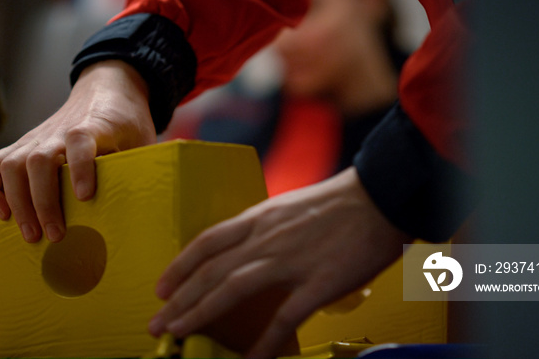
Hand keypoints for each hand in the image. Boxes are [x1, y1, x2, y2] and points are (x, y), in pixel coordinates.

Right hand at [0, 60, 155, 242]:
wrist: (107, 88)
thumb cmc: (127, 122)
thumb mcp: (142, 141)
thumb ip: (139, 169)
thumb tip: (142, 211)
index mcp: (95, 126)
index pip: (81, 140)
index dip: (80, 167)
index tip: (84, 197)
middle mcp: (60, 130)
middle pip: (39, 160)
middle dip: (43, 201)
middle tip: (54, 235)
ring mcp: (38, 137)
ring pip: (12, 164)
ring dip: (17, 202)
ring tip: (31, 234)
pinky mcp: (25, 144)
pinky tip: (4, 214)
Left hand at [148, 167, 411, 357]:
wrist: (380, 196)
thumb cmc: (339, 200)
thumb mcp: (290, 205)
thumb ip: (265, 228)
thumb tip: (248, 249)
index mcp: (260, 217)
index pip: (207, 242)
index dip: (180, 266)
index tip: (162, 286)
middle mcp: (266, 239)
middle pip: (211, 270)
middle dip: (179, 297)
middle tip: (158, 321)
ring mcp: (290, 261)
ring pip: (232, 289)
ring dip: (200, 313)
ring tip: (179, 332)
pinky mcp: (318, 284)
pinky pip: (284, 318)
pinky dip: (264, 342)